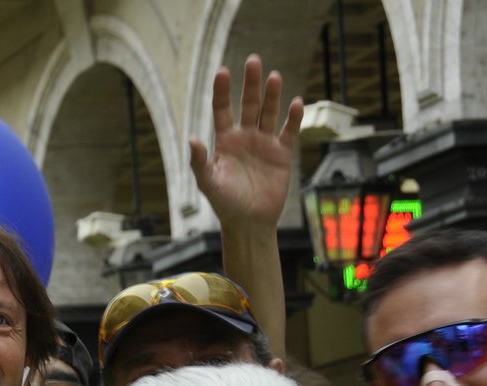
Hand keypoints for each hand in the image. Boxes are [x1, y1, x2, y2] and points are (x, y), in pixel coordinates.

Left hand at [189, 57, 300, 230]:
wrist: (249, 222)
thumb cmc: (225, 203)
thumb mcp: (208, 182)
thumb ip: (199, 161)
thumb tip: (191, 139)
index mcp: (225, 141)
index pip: (222, 110)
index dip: (222, 91)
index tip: (223, 72)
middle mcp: (245, 137)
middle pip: (249, 104)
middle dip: (251, 84)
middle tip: (254, 61)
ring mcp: (264, 143)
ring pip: (269, 112)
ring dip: (272, 95)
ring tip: (274, 76)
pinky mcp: (282, 153)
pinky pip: (288, 131)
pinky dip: (293, 118)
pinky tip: (296, 103)